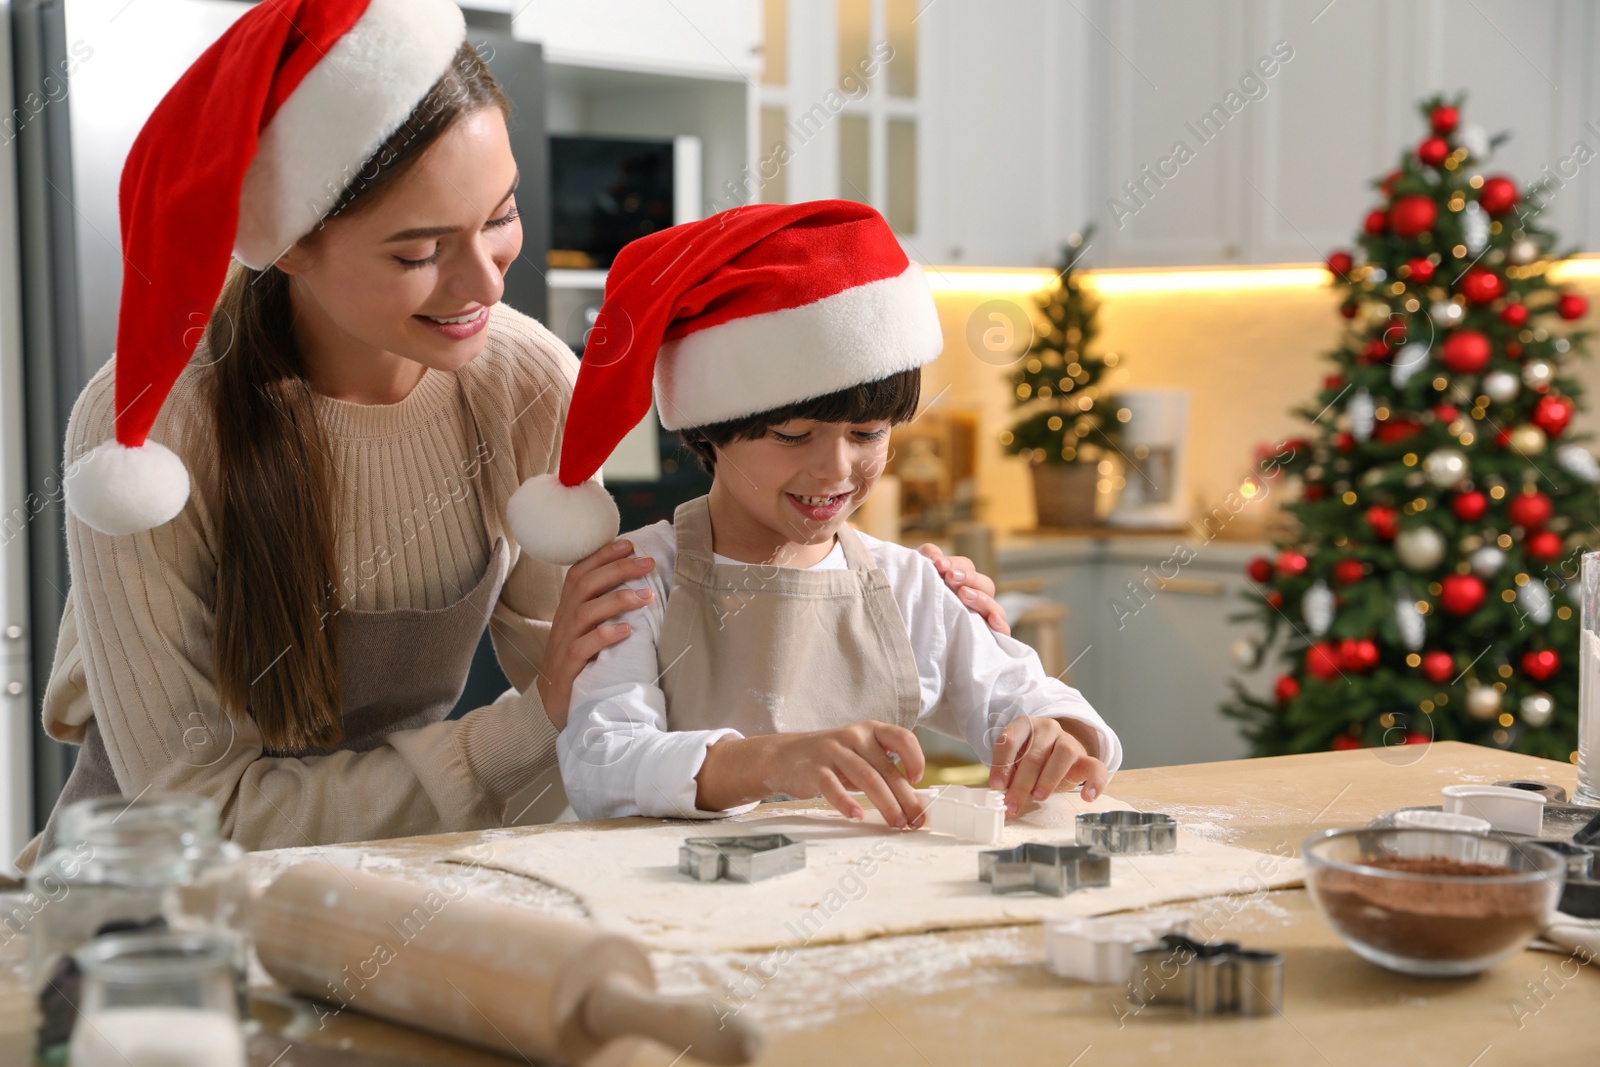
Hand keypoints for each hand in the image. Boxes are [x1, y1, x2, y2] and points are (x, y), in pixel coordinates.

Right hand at [537, 539, 654, 730]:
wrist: (549, 705)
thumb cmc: (577, 663)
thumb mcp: (585, 631)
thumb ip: (601, 609)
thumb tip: (637, 586)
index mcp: (568, 609)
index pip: (579, 572)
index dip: (601, 556)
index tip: (628, 543)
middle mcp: (564, 621)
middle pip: (585, 585)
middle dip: (616, 569)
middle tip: (647, 562)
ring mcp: (564, 644)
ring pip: (585, 612)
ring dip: (617, 600)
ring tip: (646, 596)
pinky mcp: (568, 668)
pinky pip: (583, 647)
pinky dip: (604, 636)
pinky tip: (626, 631)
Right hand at [696, 721, 927, 827]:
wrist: (784, 756)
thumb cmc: (831, 759)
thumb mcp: (859, 755)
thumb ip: (883, 770)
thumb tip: (914, 802)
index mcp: (870, 731)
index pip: (901, 737)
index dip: (915, 757)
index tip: (918, 780)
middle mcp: (854, 737)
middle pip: (886, 769)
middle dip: (905, 798)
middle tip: (915, 820)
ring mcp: (833, 751)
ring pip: (866, 778)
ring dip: (885, 803)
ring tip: (896, 823)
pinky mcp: (814, 769)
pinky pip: (833, 787)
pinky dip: (846, 803)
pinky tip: (857, 816)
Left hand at [917, 544, 1009, 634]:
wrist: (905, 638)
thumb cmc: (913, 603)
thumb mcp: (916, 577)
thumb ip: (926, 559)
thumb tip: (936, 556)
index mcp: (961, 584)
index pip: (967, 567)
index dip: (955, 563)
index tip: (938, 564)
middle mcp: (975, 601)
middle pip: (984, 584)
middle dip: (968, 577)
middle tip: (950, 576)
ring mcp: (983, 620)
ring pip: (994, 606)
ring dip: (981, 598)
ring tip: (963, 594)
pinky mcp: (987, 640)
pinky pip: (1002, 632)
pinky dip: (1000, 625)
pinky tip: (992, 620)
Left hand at [989, 716, 1108, 814]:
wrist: (1057, 752)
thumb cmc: (1030, 758)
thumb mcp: (1015, 761)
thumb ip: (1008, 773)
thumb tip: (1000, 792)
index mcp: (1024, 725)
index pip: (1010, 740)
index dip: (1002, 764)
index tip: (997, 786)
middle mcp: (1047, 729)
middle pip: (1035, 754)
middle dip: (1021, 783)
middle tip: (1012, 804)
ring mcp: (1068, 741)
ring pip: (1064, 753)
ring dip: (1049, 778)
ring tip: (1039, 797)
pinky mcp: (1086, 757)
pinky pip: (1096, 766)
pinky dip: (1094, 782)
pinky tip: (1087, 796)